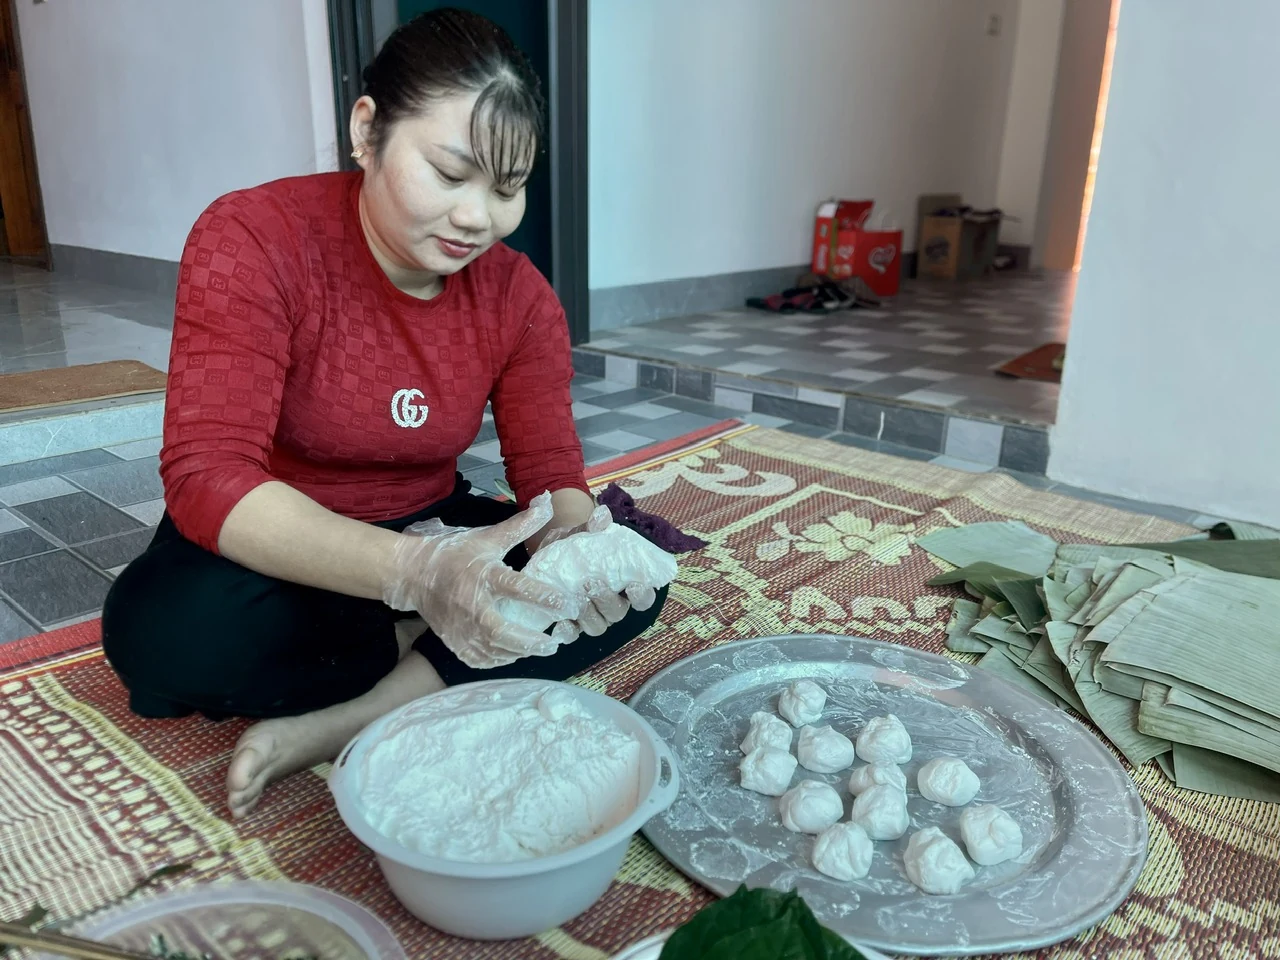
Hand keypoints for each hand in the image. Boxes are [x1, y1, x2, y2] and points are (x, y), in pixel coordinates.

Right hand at [381, 492, 576, 668]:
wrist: (414, 574)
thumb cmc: (455, 554)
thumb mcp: (487, 537)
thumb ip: (519, 526)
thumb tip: (546, 504)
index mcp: (483, 574)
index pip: (517, 587)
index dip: (544, 597)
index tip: (567, 605)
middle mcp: (471, 604)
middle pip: (502, 630)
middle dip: (531, 641)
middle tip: (555, 643)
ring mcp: (460, 627)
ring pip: (492, 649)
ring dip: (519, 652)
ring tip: (540, 648)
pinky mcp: (453, 641)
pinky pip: (479, 659)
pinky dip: (499, 660)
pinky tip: (514, 655)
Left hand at [538, 505, 656, 644]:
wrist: (544, 557)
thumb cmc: (572, 547)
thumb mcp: (580, 535)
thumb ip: (592, 528)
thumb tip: (602, 515)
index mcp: (622, 585)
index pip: (643, 599)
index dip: (643, 597)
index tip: (636, 585)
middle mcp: (609, 605)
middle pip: (617, 613)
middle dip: (607, 600)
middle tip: (593, 583)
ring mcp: (589, 617)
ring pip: (597, 626)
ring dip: (588, 613)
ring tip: (575, 595)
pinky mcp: (568, 625)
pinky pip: (571, 635)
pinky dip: (567, 631)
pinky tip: (560, 622)